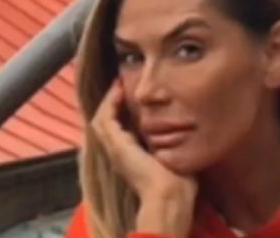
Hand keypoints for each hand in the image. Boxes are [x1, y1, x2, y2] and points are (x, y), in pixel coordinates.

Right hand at [91, 81, 197, 233]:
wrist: (169, 196)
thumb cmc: (178, 182)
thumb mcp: (171, 155)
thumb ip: (168, 142)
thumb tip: (179, 127)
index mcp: (129, 155)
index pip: (117, 128)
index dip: (119, 109)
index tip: (128, 93)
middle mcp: (117, 152)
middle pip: (104, 121)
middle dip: (111, 102)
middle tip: (120, 84)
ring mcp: (114, 149)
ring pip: (100, 119)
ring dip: (109, 100)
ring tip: (118, 85)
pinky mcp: (117, 146)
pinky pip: (105, 119)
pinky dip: (110, 104)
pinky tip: (119, 92)